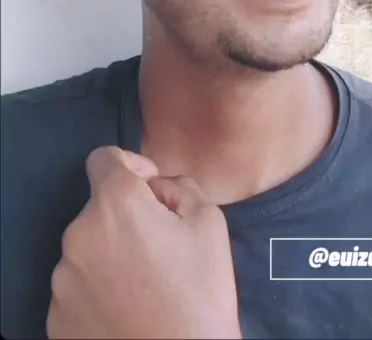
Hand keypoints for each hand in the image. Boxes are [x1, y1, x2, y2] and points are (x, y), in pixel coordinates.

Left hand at [47, 146, 241, 338]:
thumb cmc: (199, 296)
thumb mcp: (209, 223)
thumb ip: (181, 186)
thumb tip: (159, 187)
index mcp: (114, 204)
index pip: (104, 158)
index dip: (132, 166)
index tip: (151, 189)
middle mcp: (77, 235)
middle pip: (99, 209)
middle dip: (126, 218)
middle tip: (160, 247)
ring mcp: (62, 281)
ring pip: (87, 250)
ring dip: (111, 255)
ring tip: (145, 285)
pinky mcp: (57, 318)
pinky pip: (78, 288)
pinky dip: (99, 291)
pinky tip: (128, 309)